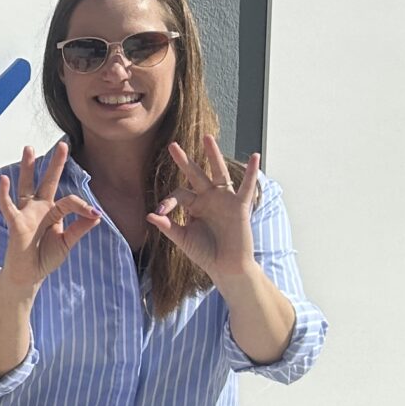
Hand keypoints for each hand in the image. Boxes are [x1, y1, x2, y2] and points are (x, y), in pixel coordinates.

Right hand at [0, 144, 102, 291]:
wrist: (29, 275)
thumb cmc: (45, 258)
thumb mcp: (67, 243)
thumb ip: (80, 228)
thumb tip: (96, 215)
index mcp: (53, 213)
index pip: (70, 200)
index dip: (83, 206)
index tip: (95, 215)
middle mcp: (40, 209)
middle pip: (48, 181)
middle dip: (55, 163)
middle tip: (63, 144)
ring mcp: (27, 214)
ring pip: (27, 186)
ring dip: (28, 167)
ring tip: (29, 149)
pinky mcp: (16, 223)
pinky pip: (8, 206)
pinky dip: (4, 193)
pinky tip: (3, 179)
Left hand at [150, 135, 260, 280]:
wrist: (226, 267)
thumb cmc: (205, 254)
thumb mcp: (183, 239)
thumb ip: (168, 226)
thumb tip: (149, 214)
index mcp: (194, 205)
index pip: (178, 194)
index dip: (168, 201)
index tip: (160, 213)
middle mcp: (209, 199)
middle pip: (195, 175)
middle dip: (184, 161)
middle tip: (172, 145)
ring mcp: (225, 200)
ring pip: (218, 173)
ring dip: (213, 155)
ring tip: (207, 138)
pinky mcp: (240, 206)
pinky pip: (247, 187)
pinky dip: (252, 172)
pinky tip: (255, 156)